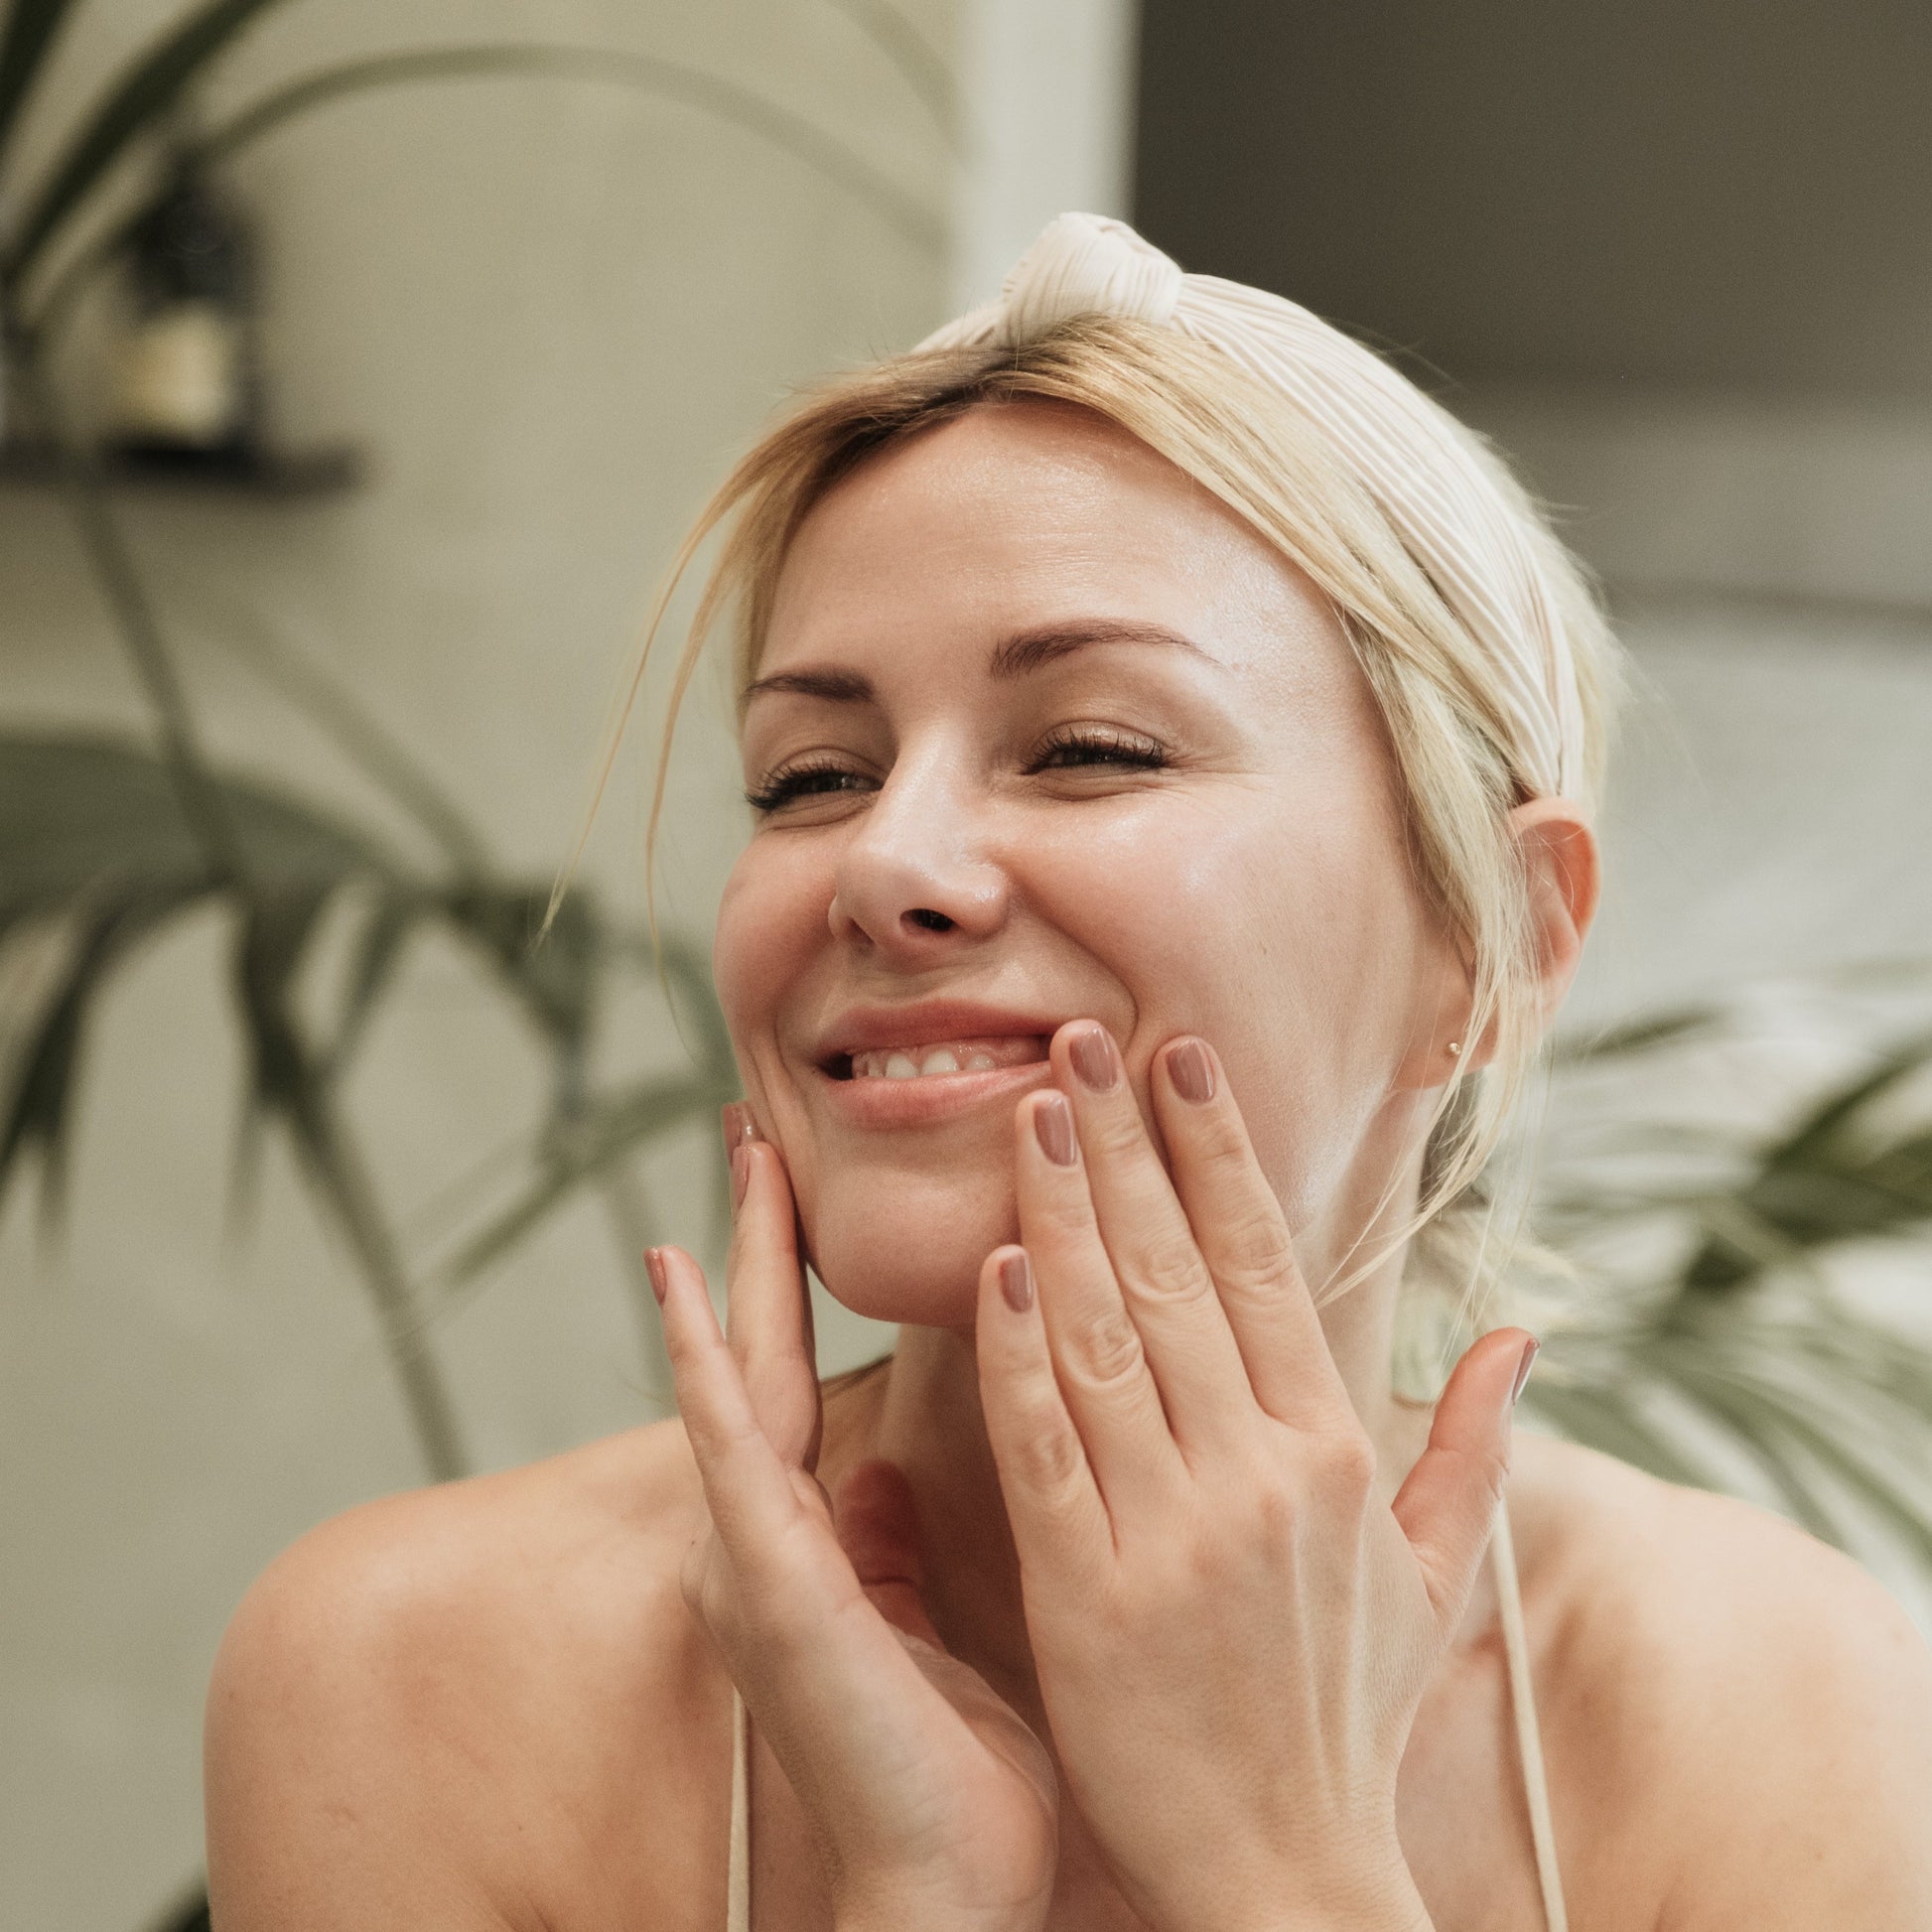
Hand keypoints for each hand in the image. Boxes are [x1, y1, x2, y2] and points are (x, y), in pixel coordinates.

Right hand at [654, 1115, 1058, 1931]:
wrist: (949, 1894)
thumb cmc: (954, 1772)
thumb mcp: (921, 1629)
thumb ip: (885, 1548)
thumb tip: (879, 1476)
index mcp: (818, 1543)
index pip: (805, 1377)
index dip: (791, 1283)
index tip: (790, 1188)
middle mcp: (773, 1539)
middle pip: (766, 1356)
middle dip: (756, 1247)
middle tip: (751, 1135)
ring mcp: (763, 1560)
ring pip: (742, 1383)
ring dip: (732, 1274)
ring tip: (730, 1169)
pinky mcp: (775, 1589)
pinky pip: (737, 1456)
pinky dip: (705, 1370)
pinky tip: (683, 1295)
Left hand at [974, 1024, 1532, 1931]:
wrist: (1284, 1872)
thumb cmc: (1346, 1714)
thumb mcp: (1432, 1579)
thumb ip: (1471, 1447)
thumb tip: (1522, 1334)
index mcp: (1336, 1452)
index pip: (1267, 1264)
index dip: (1218, 1153)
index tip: (1180, 1058)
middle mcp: (1262, 1471)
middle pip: (1177, 1271)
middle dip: (1127, 1143)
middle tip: (1079, 1037)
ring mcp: (1175, 1529)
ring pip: (1106, 1335)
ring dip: (1064, 1213)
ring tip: (1030, 1110)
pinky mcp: (1091, 1591)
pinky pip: (1046, 1445)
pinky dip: (1016, 1351)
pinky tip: (991, 1265)